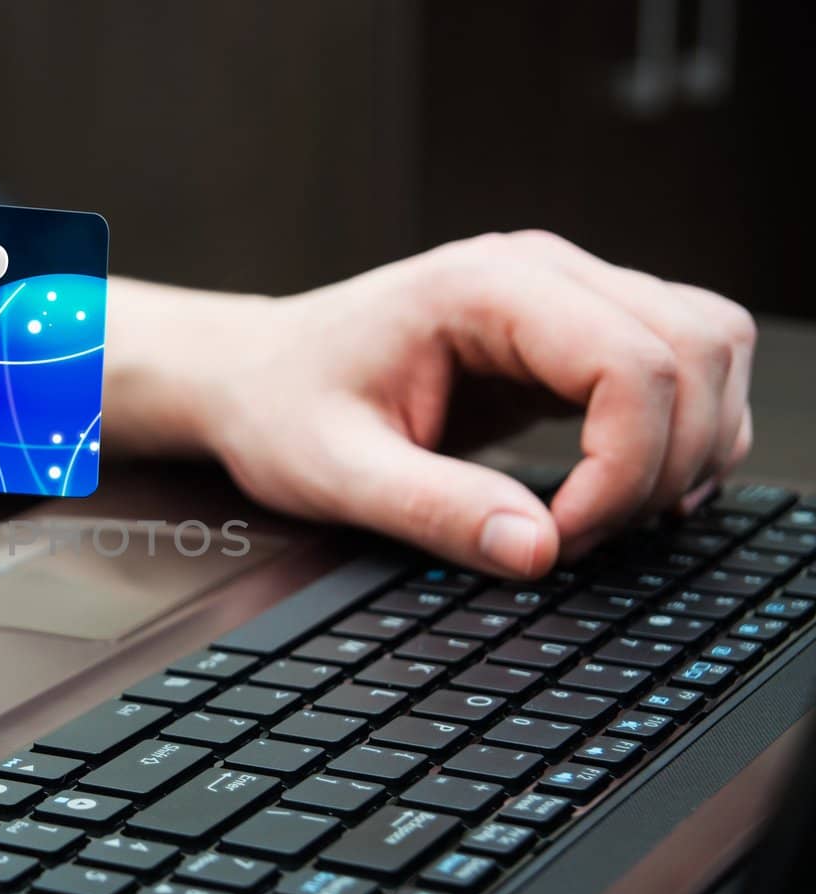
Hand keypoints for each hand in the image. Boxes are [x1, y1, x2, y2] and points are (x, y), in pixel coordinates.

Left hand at [109, 231, 754, 575]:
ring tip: (599, 518)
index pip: (631, 362)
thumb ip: (434, 511)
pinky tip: (624, 493)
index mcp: (483, 288)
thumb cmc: (281, 405)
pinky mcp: (572, 334)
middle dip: (663, 465)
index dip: (624, 467)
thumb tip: (535, 552)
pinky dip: (680, 435)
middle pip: (696, 350)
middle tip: (575, 537)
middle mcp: (542, 273)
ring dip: (687, 447)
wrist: (252, 374)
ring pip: (710, 349)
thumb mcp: (337, 473)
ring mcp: (566, 295)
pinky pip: (679, 367)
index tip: (561, 537)